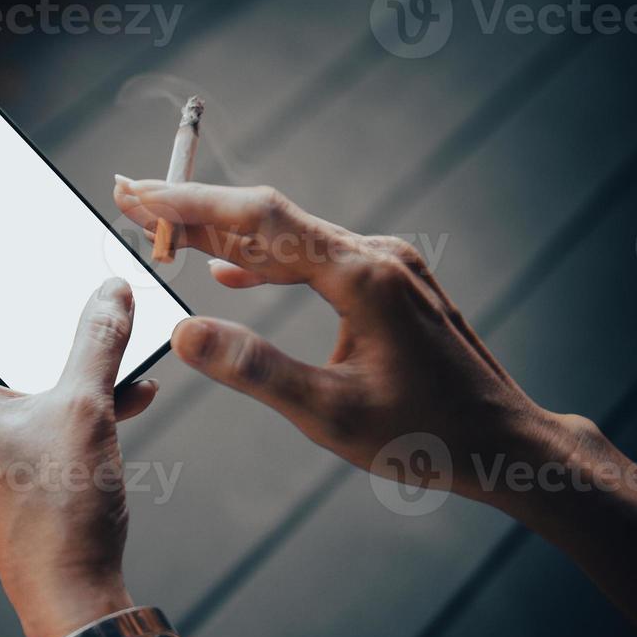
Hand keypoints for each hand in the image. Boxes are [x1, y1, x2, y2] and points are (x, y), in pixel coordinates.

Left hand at [0, 250, 157, 636]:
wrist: (74, 598)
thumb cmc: (60, 513)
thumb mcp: (84, 409)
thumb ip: (98, 342)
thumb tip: (113, 292)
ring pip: (6, 372)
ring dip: (50, 350)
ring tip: (103, 327)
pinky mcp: (8, 462)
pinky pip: (34, 407)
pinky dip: (71, 393)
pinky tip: (127, 390)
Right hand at [112, 176, 579, 506]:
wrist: (507, 442)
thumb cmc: (426, 436)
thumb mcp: (330, 414)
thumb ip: (254, 370)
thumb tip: (183, 331)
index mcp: (362, 278)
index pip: (260, 220)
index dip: (192, 204)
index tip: (138, 194)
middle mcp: (375, 256)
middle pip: (269, 217)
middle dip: (194, 208)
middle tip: (129, 197)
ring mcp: (385, 265)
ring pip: (290, 235)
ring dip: (224, 233)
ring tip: (165, 233)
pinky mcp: (388, 283)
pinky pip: (313, 257)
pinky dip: (264, 259)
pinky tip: (229, 272)